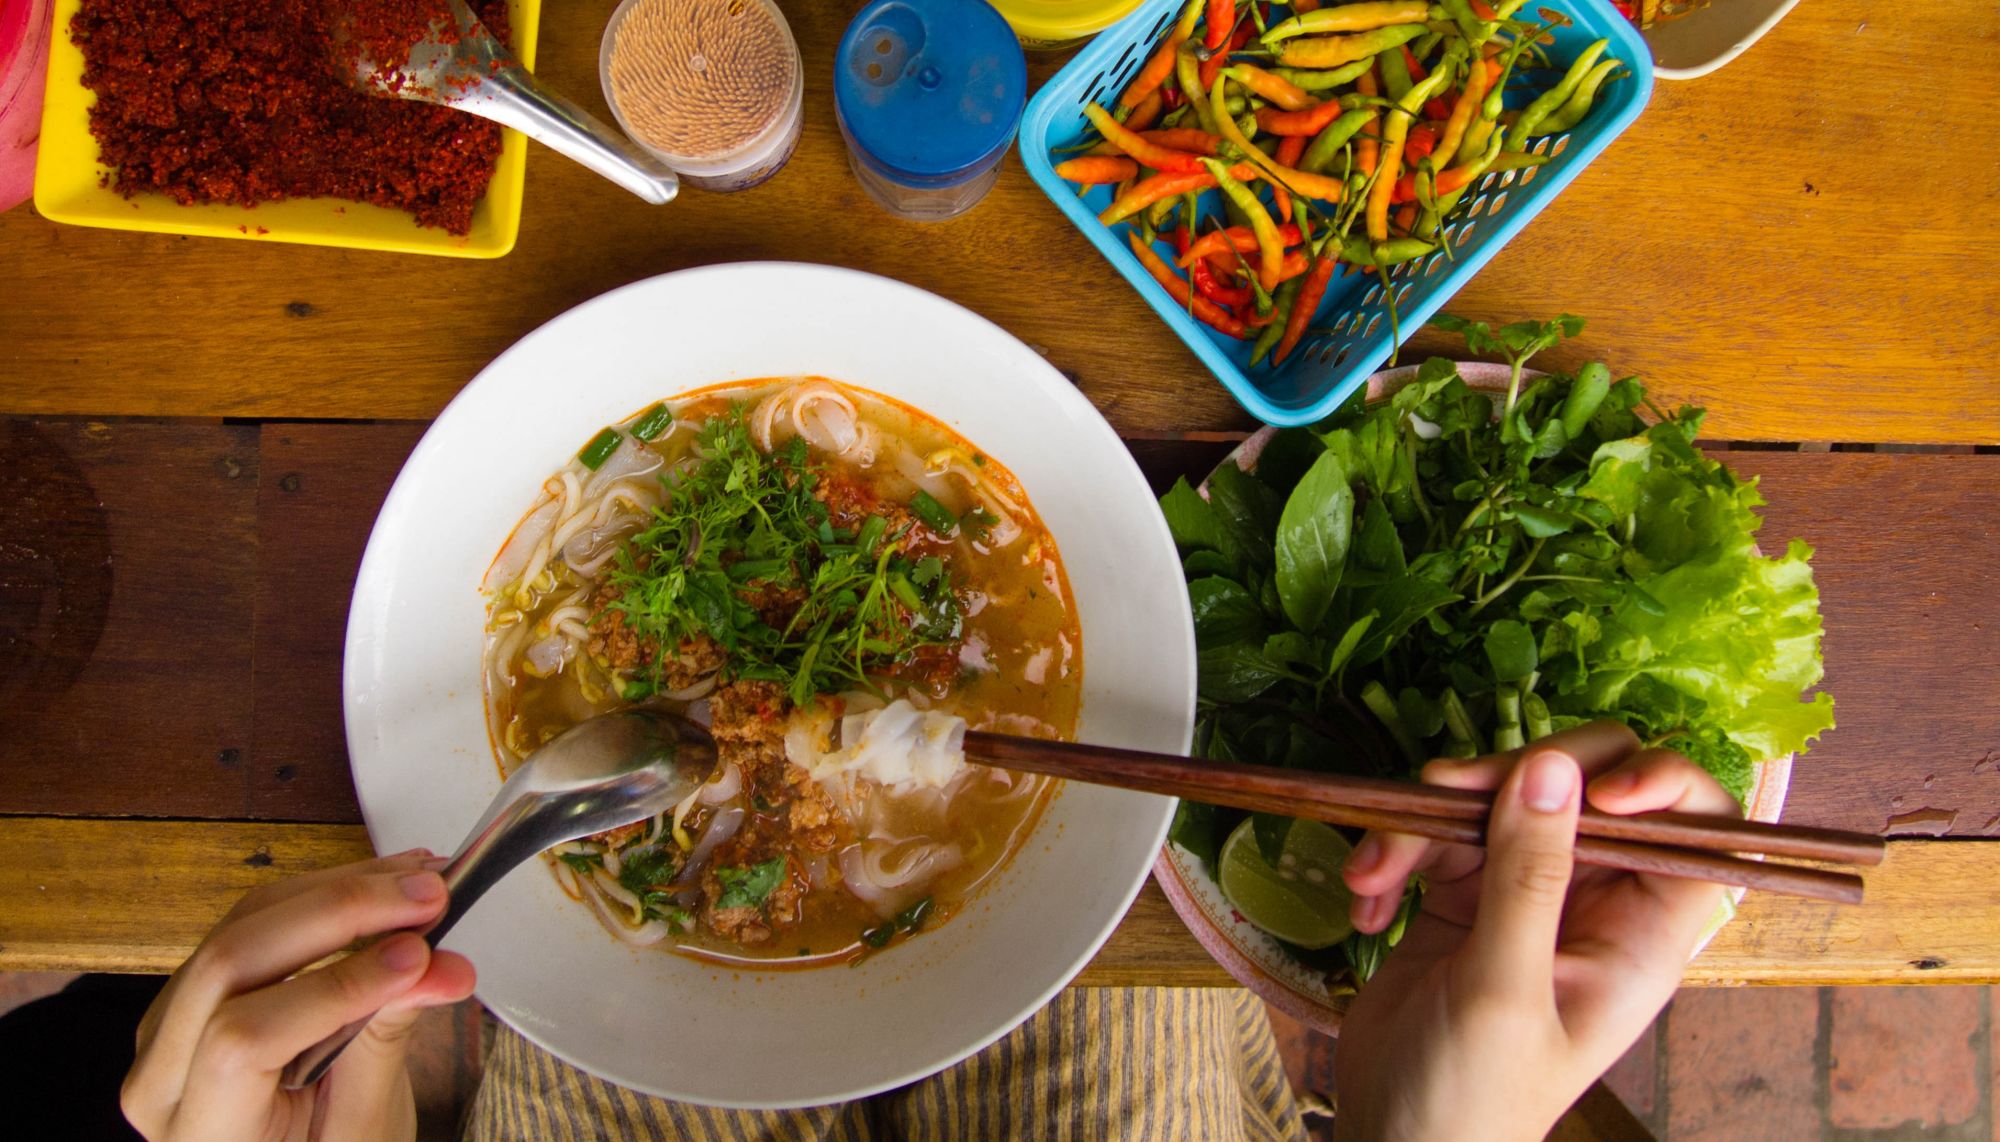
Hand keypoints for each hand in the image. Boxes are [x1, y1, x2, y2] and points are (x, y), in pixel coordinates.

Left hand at [122, 850, 476, 1141]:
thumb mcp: (363, 1127)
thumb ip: (386, 1041)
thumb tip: (440, 966)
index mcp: (198, 1132)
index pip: (244, 1041)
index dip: (336, 986)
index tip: (417, 957)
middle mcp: (161, 1072)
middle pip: (234, 961)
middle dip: (340, 913)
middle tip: (429, 895)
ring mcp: (171, 1023)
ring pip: (245, 923)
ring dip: (340, 889)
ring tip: (420, 879)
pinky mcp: (198, 989)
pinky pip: (254, 921)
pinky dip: (324, 893)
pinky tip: (383, 883)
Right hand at [1332, 721, 1736, 1141]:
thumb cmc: (1472, 1099)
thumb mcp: (1504, 990)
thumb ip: (1529, 876)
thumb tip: (1551, 768)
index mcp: (1639, 932)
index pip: (1696, 827)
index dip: (1663, 784)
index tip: (1597, 789)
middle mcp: (1591, 903)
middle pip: (1583, 786)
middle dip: (1511, 777)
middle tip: (1453, 792)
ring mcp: (1524, 896)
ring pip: (1495, 799)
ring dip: (1425, 822)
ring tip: (1375, 872)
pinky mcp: (1460, 897)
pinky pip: (1437, 835)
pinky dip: (1393, 853)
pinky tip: (1366, 903)